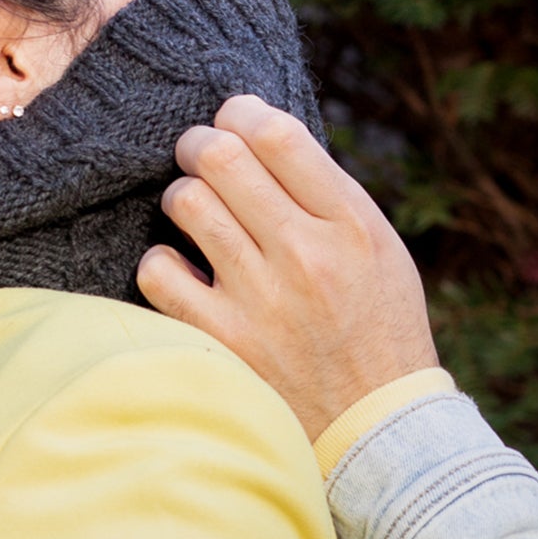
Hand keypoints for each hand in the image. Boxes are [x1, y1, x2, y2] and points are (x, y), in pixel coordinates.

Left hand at [137, 94, 438, 440]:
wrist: (376, 425)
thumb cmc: (379, 325)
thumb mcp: (379, 249)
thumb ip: (327, 196)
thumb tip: (260, 137)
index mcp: (351, 223)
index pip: (277, 134)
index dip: (242, 113)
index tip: (235, 120)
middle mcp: (305, 254)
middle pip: (222, 157)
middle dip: (201, 144)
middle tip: (201, 154)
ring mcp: (259, 298)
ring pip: (187, 203)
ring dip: (184, 196)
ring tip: (196, 210)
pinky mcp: (221, 340)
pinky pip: (158, 271)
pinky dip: (163, 262)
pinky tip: (183, 268)